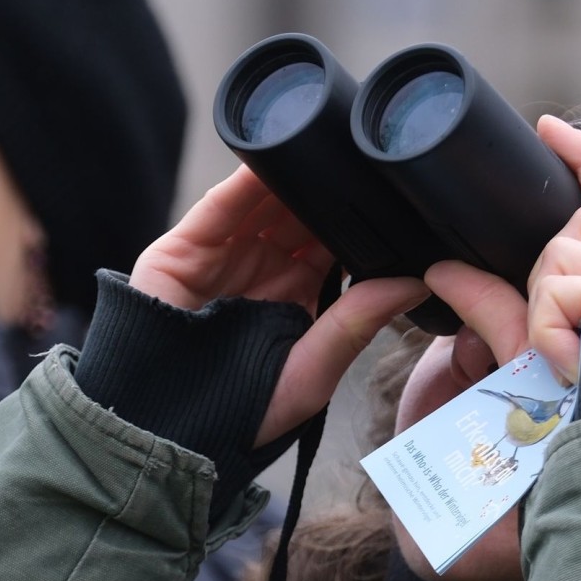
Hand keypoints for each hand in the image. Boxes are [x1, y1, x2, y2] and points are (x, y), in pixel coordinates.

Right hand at [129, 166, 428, 444]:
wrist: (166, 427)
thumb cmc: (238, 413)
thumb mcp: (311, 371)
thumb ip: (356, 324)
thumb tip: (413, 285)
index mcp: (297, 295)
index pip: (332, 243)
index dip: (357, 221)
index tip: (390, 197)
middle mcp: (262, 268)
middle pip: (300, 214)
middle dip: (326, 192)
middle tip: (359, 166)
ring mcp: (224, 254)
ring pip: (263, 202)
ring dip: (292, 178)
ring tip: (323, 153)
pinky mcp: (185, 247)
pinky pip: (220, 206)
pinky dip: (245, 180)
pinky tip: (274, 160)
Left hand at [426, 115, 580, 381]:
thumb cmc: (563, 430)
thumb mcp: (522, 357)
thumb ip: (498, 305)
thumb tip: (443, 269)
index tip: (547, 128)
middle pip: (576, 226)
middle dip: (544, 279)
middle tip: (560, 347)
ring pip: (563, 251)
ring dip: (544, 307)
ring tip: (569, 364)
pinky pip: (562, 289)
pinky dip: (549, 331)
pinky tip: (574, 368)